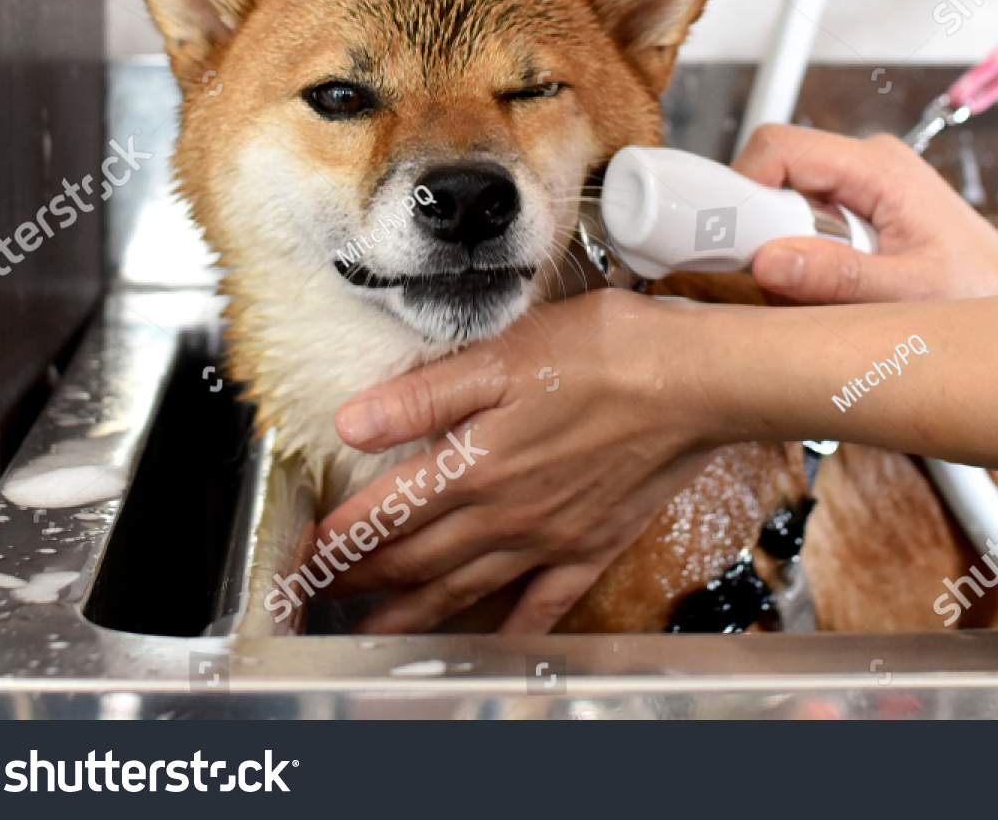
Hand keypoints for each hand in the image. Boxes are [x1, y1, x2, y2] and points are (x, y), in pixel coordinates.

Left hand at [317, 289, 719, 633]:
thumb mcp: (502, 355)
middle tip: (323, 593)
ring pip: (465, 587)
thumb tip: (352, 423)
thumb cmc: (606, 355)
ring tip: (376, 629)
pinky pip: (544, 602)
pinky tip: (495, 641)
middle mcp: (504, 513)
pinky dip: (514, 627)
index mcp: (474, 465)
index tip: (302, 552)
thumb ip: (424, 396)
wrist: (695, 383)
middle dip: (362, 577)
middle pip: (415, 557)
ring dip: (413, 611)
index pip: (385, 511)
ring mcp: (549, 537)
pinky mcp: (592, 544)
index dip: (337, 535)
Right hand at [732, 124, 997, 302]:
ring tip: (819, 288)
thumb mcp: (907, 295)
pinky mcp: (856, 205)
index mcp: (878, 167)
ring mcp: (860, 182)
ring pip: (782, 198)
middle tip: (777, 277)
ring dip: (782, 246)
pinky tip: (829, 286)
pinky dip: (800, 255)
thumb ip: (837, 278)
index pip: (779, 148)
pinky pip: (801, 219)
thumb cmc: (981, 293)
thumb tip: (767, 261)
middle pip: (773, 170)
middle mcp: (865, 162)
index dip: (741, 189)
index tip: (728, 241)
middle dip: (759, 225)